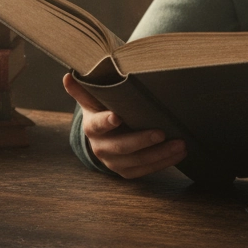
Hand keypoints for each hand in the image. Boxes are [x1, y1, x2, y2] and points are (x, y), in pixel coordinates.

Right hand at [63, 73, 185, 178]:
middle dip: (142, 141)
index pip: (98, 124)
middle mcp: (100, 147)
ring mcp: (113, 162)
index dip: (106, 121)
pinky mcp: (126, 171)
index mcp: (92, 127)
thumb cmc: (103, 110)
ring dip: (160, 154)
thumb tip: (67, 75)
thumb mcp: (93, 100)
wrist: (103, 136)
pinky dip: (164, 163)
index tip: (117, 116)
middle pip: (121, 147)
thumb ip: (84, 89)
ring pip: (137, 162)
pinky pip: (146, 171)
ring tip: (180, 144)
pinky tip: (180, 154)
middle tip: (162, 133)